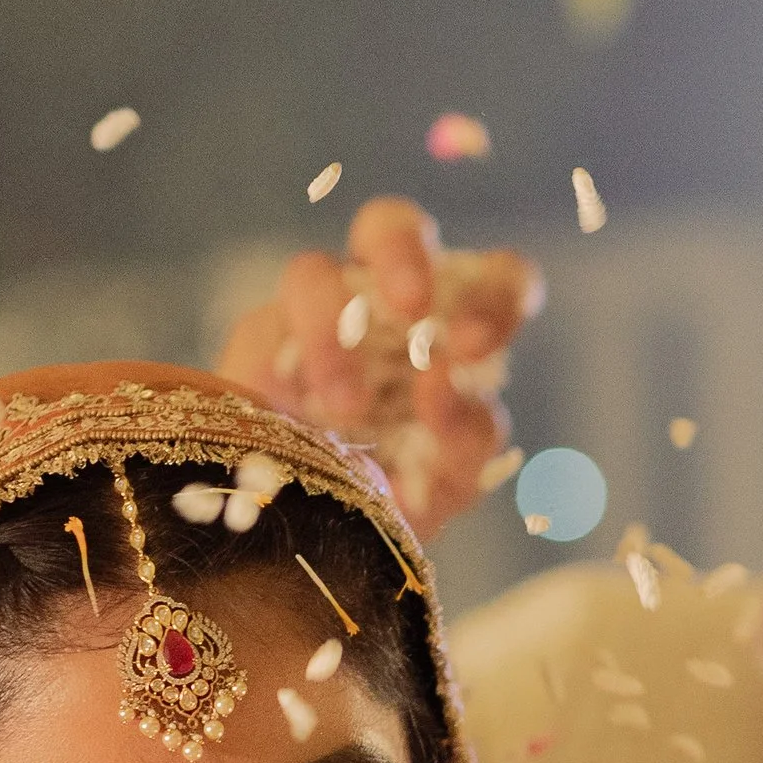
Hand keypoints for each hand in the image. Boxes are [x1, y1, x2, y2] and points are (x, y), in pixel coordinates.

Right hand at [218, 198, 544, 547]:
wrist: (314, 536)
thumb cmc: (398, 496)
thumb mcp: (447, 481)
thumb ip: (466, 440)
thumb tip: (441, 383)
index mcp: (453, 329)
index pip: (497, 280)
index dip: (497, 296)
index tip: (473, 347)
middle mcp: (388, 306)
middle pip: (394, 226)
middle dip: (404, 254)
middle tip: (410, 307)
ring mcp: (323, 312)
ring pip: (314, 269)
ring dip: (332, 326)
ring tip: (347, 407)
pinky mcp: (265, 338)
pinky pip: (273, 321)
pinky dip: (297, 356)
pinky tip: (310, 412)